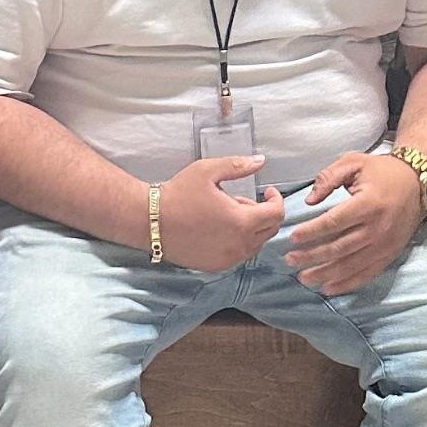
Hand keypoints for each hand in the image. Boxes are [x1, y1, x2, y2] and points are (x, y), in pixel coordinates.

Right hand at [157, 155, 284, 270]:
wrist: (150, 221)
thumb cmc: (177, 194)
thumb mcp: (208, 171)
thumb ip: (238, 165)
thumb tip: (261, 161)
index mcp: (241, 221)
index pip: (277, 214)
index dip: (276, 200)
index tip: (267, 192)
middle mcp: (239, 244)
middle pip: (269, 230)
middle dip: (263, 213)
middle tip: (241, 200)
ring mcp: (228, 259)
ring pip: (255, 244)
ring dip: (250, 228)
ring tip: (227, 214)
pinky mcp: (216, 266)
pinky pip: (239, 254)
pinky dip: (237, 241)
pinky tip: (218, 229)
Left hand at [288, 151, 423, 293]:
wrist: (418, 182)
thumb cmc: (382, 171)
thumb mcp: (353, 162)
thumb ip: (328, 178)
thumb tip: (309, 200)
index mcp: (368, 204)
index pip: (334, 222)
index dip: (312, 231)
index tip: (293, 237)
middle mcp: (378, 227)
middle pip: (339, 248)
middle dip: (311, 256)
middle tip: (290, 260)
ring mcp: (385, 244)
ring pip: (350, 265)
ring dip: (325, 274)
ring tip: (304, 277)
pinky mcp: (390, 254)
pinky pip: (367, 273)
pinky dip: (347, 283)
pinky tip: (329, 288)